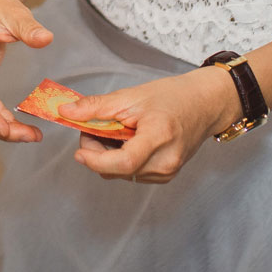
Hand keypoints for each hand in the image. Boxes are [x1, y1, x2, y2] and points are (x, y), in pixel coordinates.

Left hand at [59, 66, 236, 183]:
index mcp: (159, 138)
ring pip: (121, 174)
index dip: (96, 160)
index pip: (124, 163)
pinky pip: (132, 174)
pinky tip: (127, 141)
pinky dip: (121, 160)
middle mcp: (165, 162)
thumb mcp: (132, 96)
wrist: (205, 105)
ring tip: (115, 131)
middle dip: (96, 152)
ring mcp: (167, 172)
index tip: (79, 150)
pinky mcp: (165, 176)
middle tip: (93, 128)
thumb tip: (66, 111)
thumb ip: (97, 107)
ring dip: (107, 157)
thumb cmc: (172, 97)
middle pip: (117, 170)